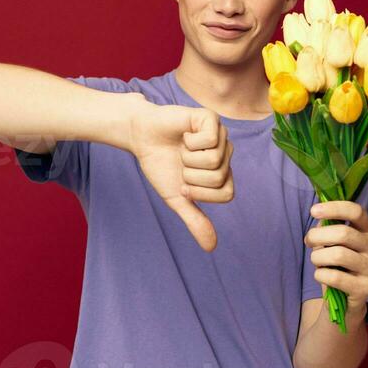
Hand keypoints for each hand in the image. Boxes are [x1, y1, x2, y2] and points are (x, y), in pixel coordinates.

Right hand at [128, 99, 233, 252]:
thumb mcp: (177, 199)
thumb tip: (212, 248)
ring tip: (181, 150)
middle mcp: (226, 154)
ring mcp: (221, 135)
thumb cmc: (160, 165)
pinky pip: (209, 139)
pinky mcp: (210, 119)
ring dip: (188, 159)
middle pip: (219, 178)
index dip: (201, 193)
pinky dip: (189, 142)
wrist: (141, 138)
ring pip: (214, 160)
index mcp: (222, 173)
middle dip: (191, 176)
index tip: (184, 185)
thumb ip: (195, 220)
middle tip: (181, 165)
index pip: (226, 194)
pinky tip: (184, 136)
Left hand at [303, 200, 367, 320]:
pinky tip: (320, 275)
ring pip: (339, 255)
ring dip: (318, 257)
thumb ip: (327, 227)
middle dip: (318, 235)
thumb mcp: (332, 243)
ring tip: (316, 261)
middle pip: (344, 233)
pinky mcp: (365, 288)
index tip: (313, 210)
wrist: (345, 301)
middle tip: (308, 241)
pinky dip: (320, 275)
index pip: (356, 212)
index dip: (335, 208)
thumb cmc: (337, 265)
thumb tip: (319, 216)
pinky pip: (336, 277)